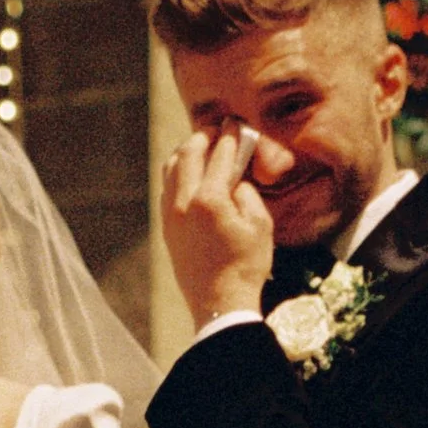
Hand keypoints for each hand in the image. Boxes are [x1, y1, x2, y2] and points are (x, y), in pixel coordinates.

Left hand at [163, 123, 275, 326]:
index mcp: (210, 200)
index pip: (220, 155)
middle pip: (188, 153)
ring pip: (171, 168)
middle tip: (216, 129)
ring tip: (201, 148)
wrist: (219, 303)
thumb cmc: (246, 265)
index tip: (235, 124)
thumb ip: (247, 193)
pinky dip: (177, 173)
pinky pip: (167, 188)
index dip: (230, 135)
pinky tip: (190, 175)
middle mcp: (183, 202)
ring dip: (186, 152)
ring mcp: (171, 215)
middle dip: (203, 136)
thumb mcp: (260, 225)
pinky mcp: (167, 228)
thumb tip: (235, 178)